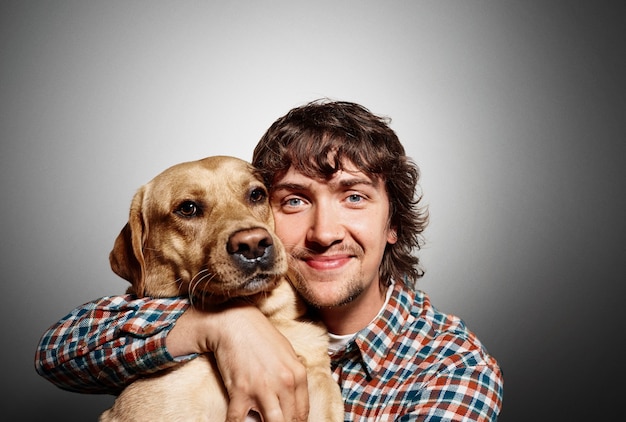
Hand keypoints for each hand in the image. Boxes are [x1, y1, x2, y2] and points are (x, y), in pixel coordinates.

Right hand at [167, 304, 309, 421]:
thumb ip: (293, 376)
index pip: (302, 412)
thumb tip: (293, 400)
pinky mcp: (240, 390)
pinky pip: (238, 420)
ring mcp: (262, 388)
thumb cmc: (261, 336)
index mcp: (298, 374)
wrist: (235, 322)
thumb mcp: (287, 353)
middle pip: (290, 421)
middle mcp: (284, 383)